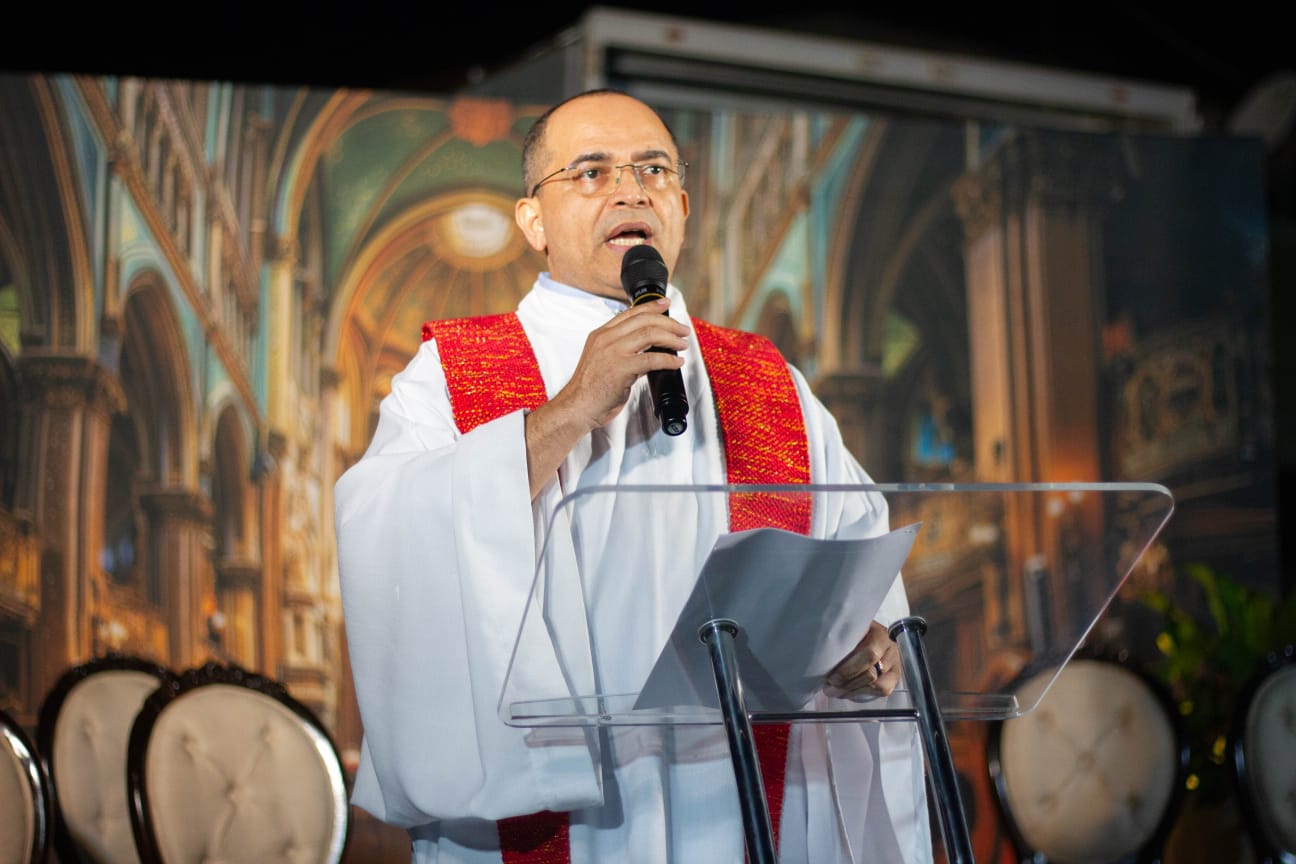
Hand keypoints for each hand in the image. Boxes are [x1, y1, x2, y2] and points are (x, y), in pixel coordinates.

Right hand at [552, 298, 689, 429]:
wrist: (577, 407)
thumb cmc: (590, 389)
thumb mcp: (603, 360)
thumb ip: (623, 351)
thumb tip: (649, 350)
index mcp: (601, 334)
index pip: (630, 313)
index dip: (651, 306)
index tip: (665, 304)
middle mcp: (606, 339)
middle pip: (644, 320)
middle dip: (668, 323)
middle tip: (682, 330)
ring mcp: (613, 352)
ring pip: (649, 334)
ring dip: (671, 338)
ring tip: (682, 344)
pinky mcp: (620, 368)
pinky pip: (651, 359)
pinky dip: (668, 360)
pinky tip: (676, 363)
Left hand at [824, 620, 900, 696]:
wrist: (872, 636)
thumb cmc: (856, 634)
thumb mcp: (850, 631)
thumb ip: (841, 641)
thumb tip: (821, 660)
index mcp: (877, 632)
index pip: (868, 653)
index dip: (849, 668)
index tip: (831, 676)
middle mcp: (889, 647)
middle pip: (871, 671)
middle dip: (848, 681)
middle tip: (830, 685)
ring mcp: (894, 662)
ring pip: (876, 684)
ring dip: (852, 690)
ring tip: (834, 691)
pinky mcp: (894, 677)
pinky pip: (880, 690)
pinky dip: (860, 692)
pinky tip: (846, 692)